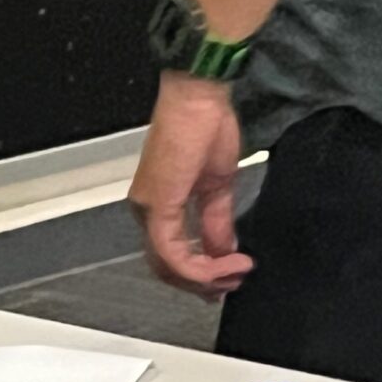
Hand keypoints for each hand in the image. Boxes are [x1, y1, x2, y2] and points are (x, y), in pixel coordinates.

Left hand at [129, 74, 252, 297]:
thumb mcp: (217, 185)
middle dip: (202, 283)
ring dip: (205, 278)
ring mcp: (148, 210)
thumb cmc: (206, 126)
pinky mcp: (157, 206)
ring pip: (169, 266)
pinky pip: (173, 252)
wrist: (200, 97)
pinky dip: (201, 266)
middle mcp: (145, 212)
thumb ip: (218, 222)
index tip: (230, 277)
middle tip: (232, 285)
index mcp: (157, 206)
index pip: (170, 256)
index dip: (199, 274)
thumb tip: (225, 251)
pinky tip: (227, 263)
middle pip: (166, 268)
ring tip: (236, 274)